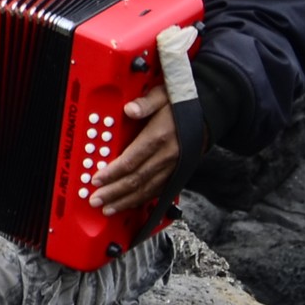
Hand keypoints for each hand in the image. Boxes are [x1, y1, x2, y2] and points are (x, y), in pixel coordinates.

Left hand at [89, 83, 178, 212]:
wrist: (208, 114)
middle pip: (137, 179)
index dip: (113, 172)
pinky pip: (158, 190)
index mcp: (160, 137)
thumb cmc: (181, 105)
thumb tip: (130, 109)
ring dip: (126, 201)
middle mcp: (167, 155)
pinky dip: (143, 200)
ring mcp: (174, 167)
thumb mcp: (162, 95)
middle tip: (95, 200)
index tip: (96, 179)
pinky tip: (129, 204)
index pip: (132, 160)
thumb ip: (145, 102)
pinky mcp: (178, 173)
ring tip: (108, 209)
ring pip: (147, 189)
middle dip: (114, 192)